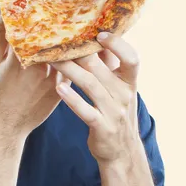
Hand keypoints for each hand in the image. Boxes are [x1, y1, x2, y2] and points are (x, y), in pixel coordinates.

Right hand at [0, 19, 69, 138]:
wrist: (4, 126)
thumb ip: (0, 37)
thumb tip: (4, 13)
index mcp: (18, 56)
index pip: (33, 26)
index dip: (41, 11)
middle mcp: (37, 66)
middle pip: (54, 36)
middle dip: (61, 21)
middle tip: (69, 6)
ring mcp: (51, 79)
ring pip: (66, 51)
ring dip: (73, 37)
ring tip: (80, 22)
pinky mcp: (60, 89)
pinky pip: (72, 68)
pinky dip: (76, 57)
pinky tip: (81, 46)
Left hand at [51, 33, 140, 163]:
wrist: (122, 152)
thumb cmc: (115, 113)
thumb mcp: (119, 90)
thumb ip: (110, 67)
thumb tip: (98, 37)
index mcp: (129, 82)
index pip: (132, 59)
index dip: (118, 44)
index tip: (100, 33)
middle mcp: (124, 95)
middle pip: (101, 68)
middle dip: (79, 53)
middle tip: (58, 41)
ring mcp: (114, 111)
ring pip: (90, 85)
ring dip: (69, 70)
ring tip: (52, 59)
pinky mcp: (102, 127)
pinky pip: (85, 110)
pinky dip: (72, 99)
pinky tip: (58, 88)